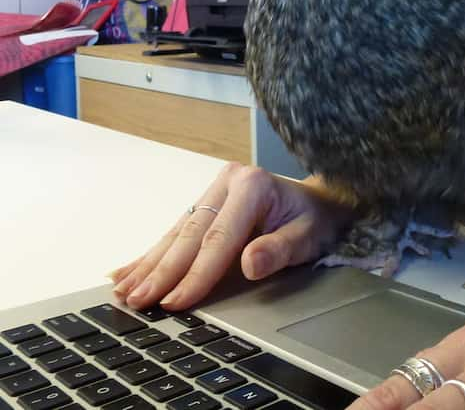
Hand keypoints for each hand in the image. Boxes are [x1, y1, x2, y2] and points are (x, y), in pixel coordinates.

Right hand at [109, 163, 356, 310]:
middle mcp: (228, 182)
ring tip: (124, 291)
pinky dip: (153, 254)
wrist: (320, 203)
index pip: (218, 238)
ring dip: (150, 264)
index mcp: (252, 185)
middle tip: (137, 301)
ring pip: (177, 232)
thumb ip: (280, 250)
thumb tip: (251, 264)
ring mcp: (215, 190)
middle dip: (162, 271)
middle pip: (190, 234)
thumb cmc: (315, 221)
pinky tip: (127, 271)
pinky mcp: (208, 202)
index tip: (175, 302)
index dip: (196, 274)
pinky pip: (177, 230)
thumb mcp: (308, 237)